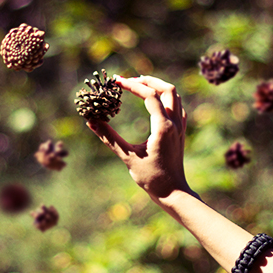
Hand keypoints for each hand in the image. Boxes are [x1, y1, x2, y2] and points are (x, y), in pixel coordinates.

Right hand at [87, 75, 191, 203]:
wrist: (173, 192)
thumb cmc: (150, 177)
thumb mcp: (127, 156)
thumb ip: (109, 137)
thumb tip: (91, 122)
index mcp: (162, 127)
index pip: (149, 95)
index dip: (132, 85)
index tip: (117, 81)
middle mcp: (174, 123)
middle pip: (167, 89)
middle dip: (148, 80)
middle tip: (129, 80)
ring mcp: (180, 127)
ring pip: (174, 96)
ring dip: (158, 87)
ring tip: (140, 86)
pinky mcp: (181, 132)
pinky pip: (177, 107)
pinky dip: (166, 98)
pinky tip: (154, 102)